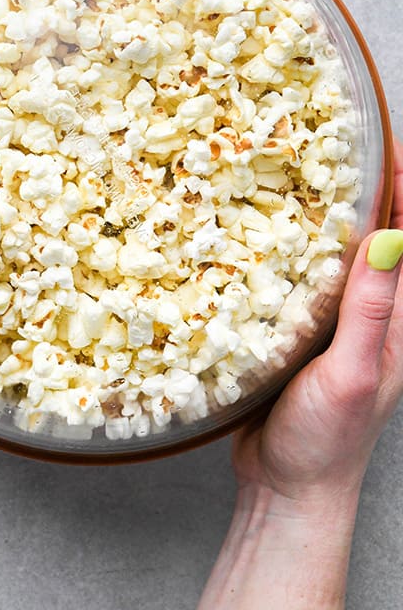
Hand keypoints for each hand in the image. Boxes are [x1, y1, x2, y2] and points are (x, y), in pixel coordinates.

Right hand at [199, 137, 402, 607]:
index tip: (385, 147)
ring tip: (284, 177)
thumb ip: (371, 311)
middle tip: (327, 147)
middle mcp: (368, 317)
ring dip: (314, 219)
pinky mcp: (292, 335)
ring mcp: (330, 326)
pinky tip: (248, 237)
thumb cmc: (325, 442)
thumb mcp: (354, 374)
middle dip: (358, 192)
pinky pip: (290, 282)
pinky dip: (276, 253)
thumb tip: (388, 240)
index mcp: (395, 323)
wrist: (286, 489)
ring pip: (327, 258)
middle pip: (372, 240)